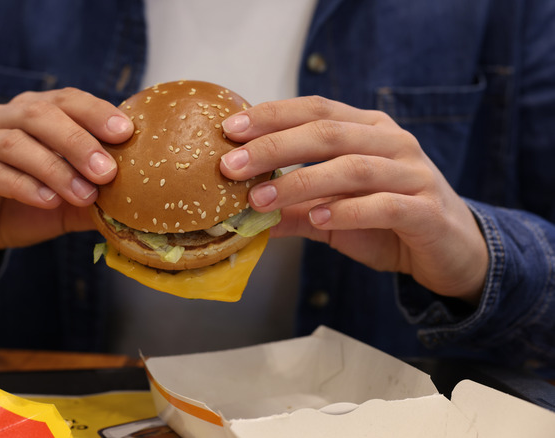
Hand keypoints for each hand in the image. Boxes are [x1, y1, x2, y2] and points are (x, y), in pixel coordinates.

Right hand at [0, 88, 132, 279]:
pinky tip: (49, 201)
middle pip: (39, 114)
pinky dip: (25, 186)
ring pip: (14, 143)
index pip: (65, 99)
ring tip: (84, 194)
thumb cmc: (25, 207)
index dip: (95, 111)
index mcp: (30, 113)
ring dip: (55, 168)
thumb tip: (142, 200)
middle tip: (107, 170)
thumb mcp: (70, 201)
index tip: (126, 132)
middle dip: (78, 140)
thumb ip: (99, 195)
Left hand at [219, 96, 487, 302]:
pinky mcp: (427, 210)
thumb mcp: (330, 215)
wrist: (452, 251)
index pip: (315, 109)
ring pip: (352, 168)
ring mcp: (413, 174)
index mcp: (368, 129)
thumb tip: (239, 215)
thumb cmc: (387, 223)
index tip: (229, 130)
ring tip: (261, 200)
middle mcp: (392, 142)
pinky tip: (317, 219)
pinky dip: (347, 211)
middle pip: (328, 133)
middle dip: (274, 146)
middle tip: (232, 166)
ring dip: (300, 182)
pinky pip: (384, 205)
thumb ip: (291, 209)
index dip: (271, 115)